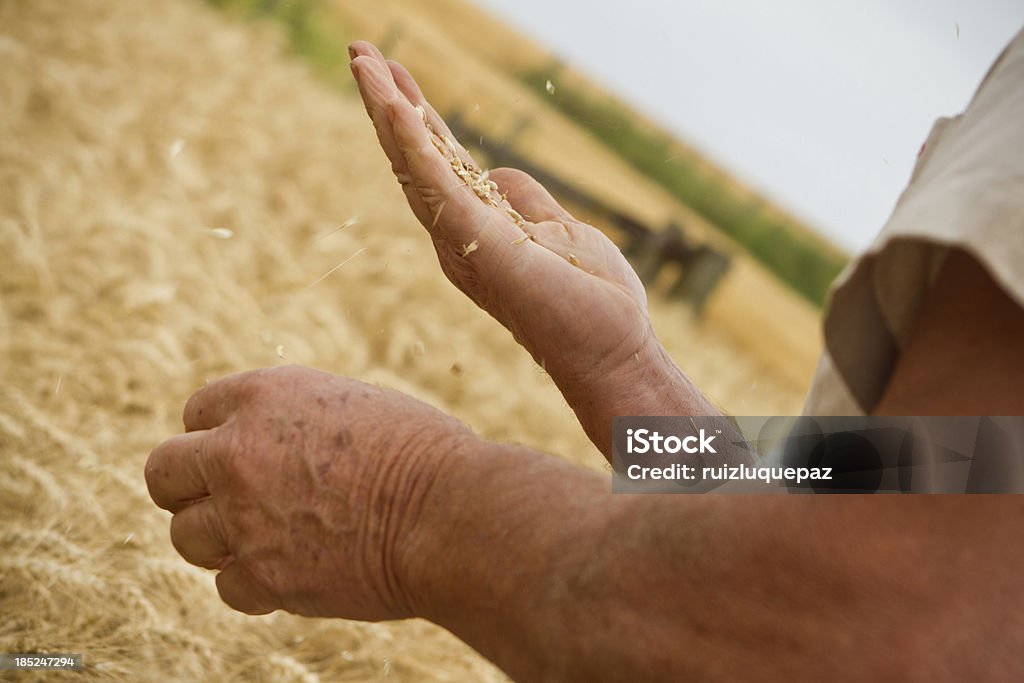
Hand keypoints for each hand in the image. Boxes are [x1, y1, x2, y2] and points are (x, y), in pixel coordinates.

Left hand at [144, 365, 470, 618]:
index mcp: (264, 396)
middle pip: (163, 472)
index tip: (235, 456)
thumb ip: (296, 420)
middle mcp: (238, 451)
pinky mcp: (262, 576)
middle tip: (222, 502)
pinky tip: (296, 571)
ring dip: (219, 540)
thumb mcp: (354, 406)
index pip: (195, 413)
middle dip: (187, 488)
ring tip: (267, 540)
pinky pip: (228, 587)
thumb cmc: (425, 455)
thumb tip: (269, 443)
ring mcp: (243, 516)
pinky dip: (257, 584)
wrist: (452, 513)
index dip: (215, 436)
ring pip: (186, 536)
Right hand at [349, 43, 699, 453]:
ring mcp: (462, 239)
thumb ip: (527, 201)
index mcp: (476, 230)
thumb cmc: (590, 302)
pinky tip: (394, 101)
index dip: (416, 117)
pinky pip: (436, 182)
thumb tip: (501, 172)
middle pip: (414, 157)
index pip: (438, 162)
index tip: (394, 72)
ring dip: (387, 109)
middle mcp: (456, 235)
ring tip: (362, 59)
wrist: (610, 351)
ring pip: (414, 163)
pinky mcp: (475, 242)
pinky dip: (413, 140)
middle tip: (359, 51)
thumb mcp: (559, 231)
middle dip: (387, 102)